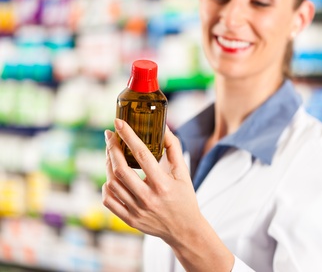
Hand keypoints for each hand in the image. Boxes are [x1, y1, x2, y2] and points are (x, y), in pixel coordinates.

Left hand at [102, 118, 200, 243]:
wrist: (184, 230)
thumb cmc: (185, 198)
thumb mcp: (183, 173)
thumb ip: (174, 149)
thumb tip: (163, 128)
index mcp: (163, 185)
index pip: (141, 155)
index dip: (128, 136)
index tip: (118, 123)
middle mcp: (148, 198)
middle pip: (120, 169)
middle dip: (111, 148)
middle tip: (110, 136)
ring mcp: (136, 210)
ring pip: (112, 183)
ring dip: (108, 164)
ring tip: (111, 153)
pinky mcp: (129, 220)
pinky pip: (108, 201)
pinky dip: (106, 186)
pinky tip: (111, 177)